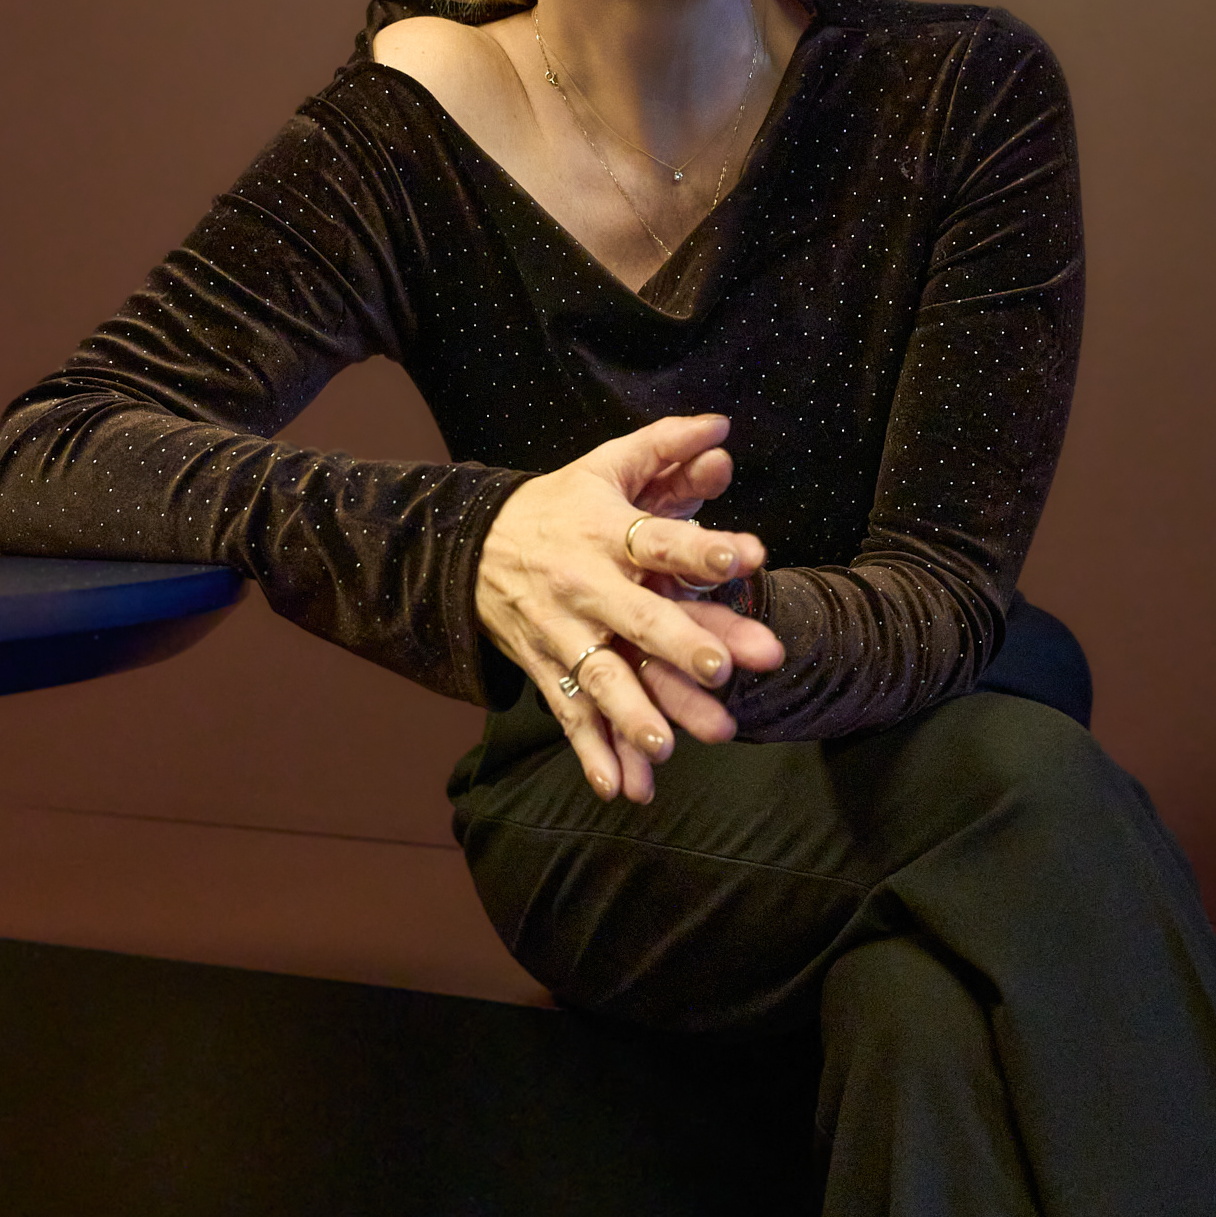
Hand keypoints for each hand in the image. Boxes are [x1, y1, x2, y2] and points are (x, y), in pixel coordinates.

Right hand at [475, 414, 783, 803]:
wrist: (471, 546)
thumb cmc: (560, 505)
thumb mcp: (605, 467)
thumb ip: (666, 446)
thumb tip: (723, 426)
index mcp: (606, 530)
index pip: (659, 536)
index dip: (700, 544)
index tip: (744, 554)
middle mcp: (585, 584)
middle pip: (633, 616)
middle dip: (675, 642)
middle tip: (720, 669)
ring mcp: (562, 632)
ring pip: (599, 677)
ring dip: (631, 712)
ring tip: (667, 745)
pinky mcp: (546, 669)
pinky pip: (570, 714)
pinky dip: (592, 754)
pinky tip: (621, 790)